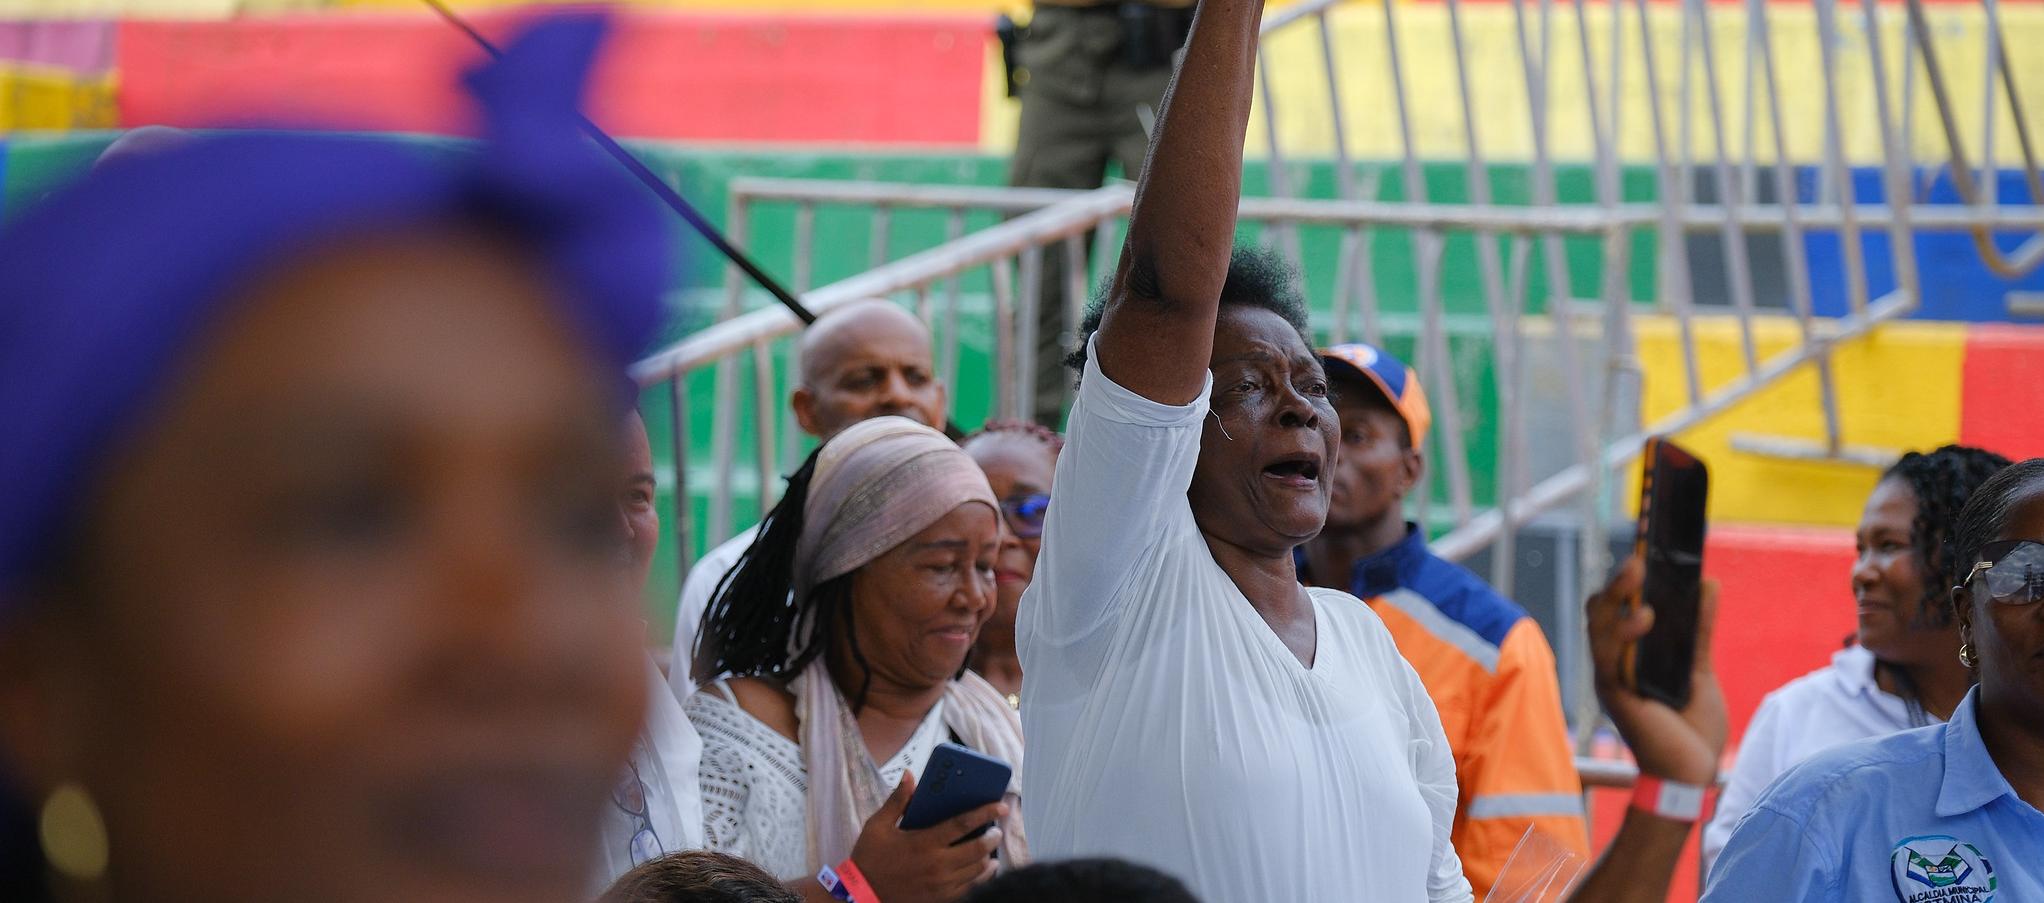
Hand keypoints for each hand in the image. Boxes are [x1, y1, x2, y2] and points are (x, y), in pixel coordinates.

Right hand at [847, 772, 1003, 902]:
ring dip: (989, 858)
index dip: (985, 813)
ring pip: (977, 871)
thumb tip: (909, 775)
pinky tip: (983, 870)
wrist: (861, 895)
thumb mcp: (878, 826)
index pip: (963, 824)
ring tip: (992, 849)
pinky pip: (969, 889)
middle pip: (977, 849)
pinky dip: (980, 878)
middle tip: (997, 829)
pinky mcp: (940, 899)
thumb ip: (897, 801)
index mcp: (924, 842)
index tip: (1001, 805)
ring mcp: (941, 885)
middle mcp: (937, 864)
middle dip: (992, 837)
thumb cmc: (869, 858)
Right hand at [1586, 557, 1726, 787]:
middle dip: (1616, 582)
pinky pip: (1610, 657)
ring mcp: (1610, 678)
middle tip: (1638, 557)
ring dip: (1616, 597)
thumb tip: (1707, 583)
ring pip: (1598, 628)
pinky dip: (1624, 633)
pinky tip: (1644, 617)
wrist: (1691, 776)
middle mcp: (1612, 664)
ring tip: (1637, 574)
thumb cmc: (1691, 729)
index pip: (1614, 607)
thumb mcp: (1700, 670)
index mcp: (1628, 657)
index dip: (1624, 579)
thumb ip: (1700, 629)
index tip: (1643, 548)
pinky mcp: (1616, 694)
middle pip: (1599, 612)